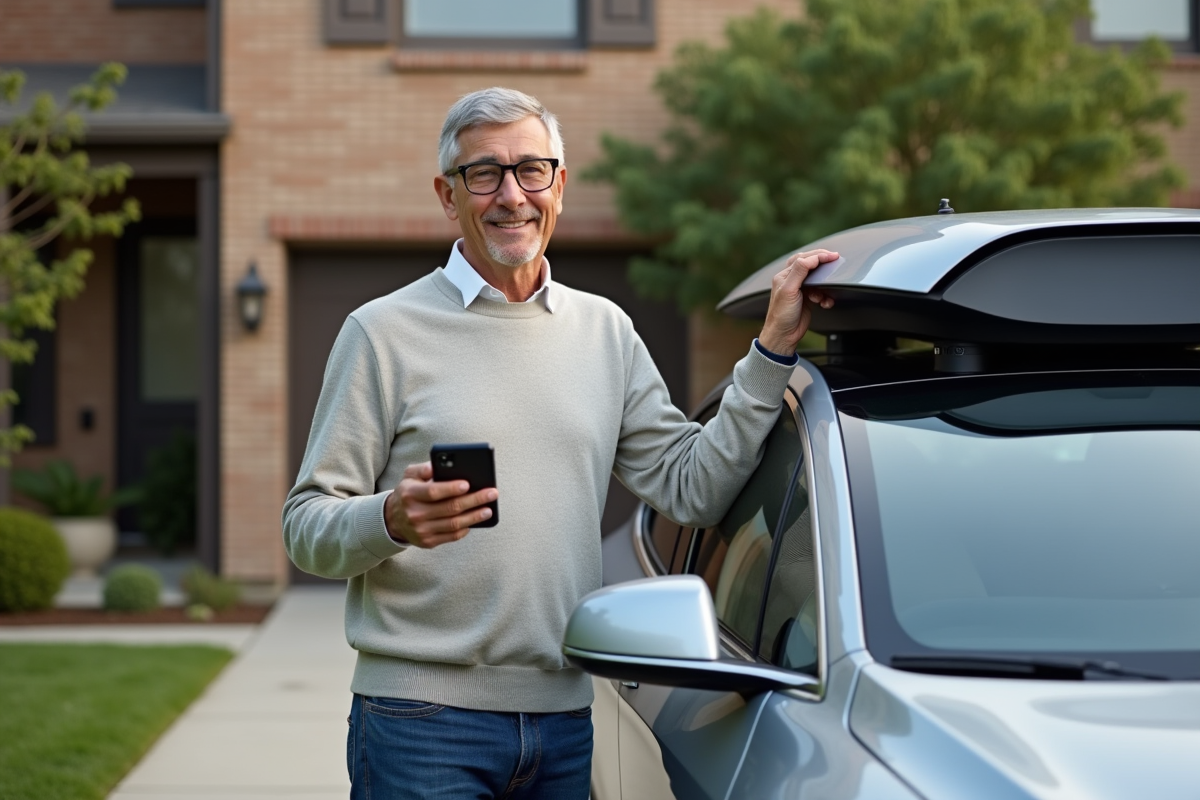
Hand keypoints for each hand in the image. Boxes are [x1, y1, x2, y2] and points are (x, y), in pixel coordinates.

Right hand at [383, 462, 497, 547]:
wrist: (393, 520)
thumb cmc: (408, 493)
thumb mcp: (409, 476)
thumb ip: (423, 468)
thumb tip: (437, 465)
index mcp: (410, 494)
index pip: (433, 491)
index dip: (451, 488)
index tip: (468, 484)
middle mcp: (415, 513)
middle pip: (450, 508)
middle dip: (474, 500)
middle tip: (492, 493)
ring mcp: (421, 530)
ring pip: (454, 524)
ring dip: (474, 516)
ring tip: (489, 509)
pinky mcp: (428, 542)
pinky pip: (452, 536)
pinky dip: (466, 528)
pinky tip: (475, 520)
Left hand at [757, 249, 839, 356]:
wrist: (783, 336)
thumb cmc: (781, 315)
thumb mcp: (789, 290)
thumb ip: (798, 272)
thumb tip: (810, 258)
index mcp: (784, 276)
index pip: (803, 259)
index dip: (818, 255)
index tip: (832, 256)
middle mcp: (791, 281)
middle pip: (810, 265)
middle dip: (823, 264)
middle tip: (835, 260)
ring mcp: (800, 290)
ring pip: (817, 280)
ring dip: (825, 285)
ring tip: (825, 293)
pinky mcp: (807, 299)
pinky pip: (820, 292)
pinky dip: (825, 296)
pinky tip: (825, 302)